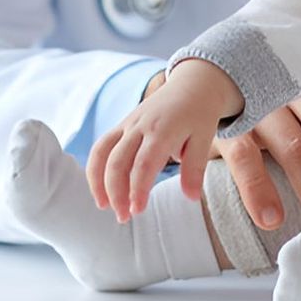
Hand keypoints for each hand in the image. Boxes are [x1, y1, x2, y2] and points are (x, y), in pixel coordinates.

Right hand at [89, 59, 241, 221]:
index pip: (144, 164)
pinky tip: (101, 189)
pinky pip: (101, 146)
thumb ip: (195, 168)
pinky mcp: (122, 125)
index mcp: (163, 130)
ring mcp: (128, 124)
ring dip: (98, 181)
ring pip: (102, 152)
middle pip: (118, 161)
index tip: (137, 211)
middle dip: (116, 192)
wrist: (193, 83)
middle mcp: (140, 126)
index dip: (137, 189)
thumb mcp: (205, 138)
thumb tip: (191, 198)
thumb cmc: (200, 113)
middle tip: (124, 217)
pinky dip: (95, 167)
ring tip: (104, 206)